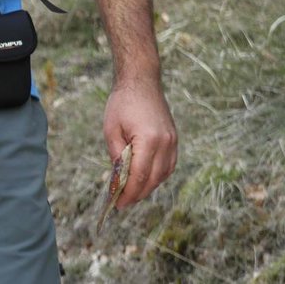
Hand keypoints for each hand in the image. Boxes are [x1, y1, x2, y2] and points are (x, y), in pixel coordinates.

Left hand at [103, 80, 177, 208]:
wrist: (141, 81)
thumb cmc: (122, 103)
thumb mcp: (111, 129)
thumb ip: (116, 155)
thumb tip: (119, 178)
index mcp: (149, 140)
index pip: (139, 176)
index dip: (129, 192)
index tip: (118, 203)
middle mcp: (165, 143)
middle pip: (153, 179)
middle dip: (138, 193)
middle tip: (123, 203)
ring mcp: (173, 141)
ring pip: (163, 174)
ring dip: (148, 186)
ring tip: (132, 193)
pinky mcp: (174, 139)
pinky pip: (168, 165)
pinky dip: (157, 175)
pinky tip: (145, 179)